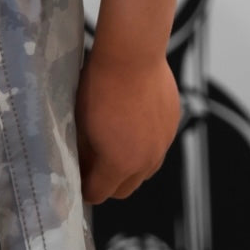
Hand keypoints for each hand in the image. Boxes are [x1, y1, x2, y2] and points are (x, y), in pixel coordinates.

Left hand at [75, 53, 179, 204]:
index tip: (77, 182)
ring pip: (144, 170)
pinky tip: (131, 126)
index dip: (85, 190)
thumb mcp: (81, 123)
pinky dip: (144, 146)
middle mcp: (146, 160)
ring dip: (129, 167)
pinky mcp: (172, 126)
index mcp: (119, 164)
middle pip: (125, 189)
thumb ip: (85, 151)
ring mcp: (162, 144)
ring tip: (113, 146)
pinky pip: (157, 147)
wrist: (132, 56)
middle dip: (107, 184)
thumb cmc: (100, 87)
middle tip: (91, 168)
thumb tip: (83, 164)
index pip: (99, 193)